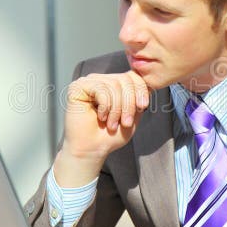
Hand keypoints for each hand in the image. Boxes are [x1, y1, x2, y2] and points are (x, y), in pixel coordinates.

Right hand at [54, 71, 149, 186]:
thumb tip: (149, 84)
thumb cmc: (110, 137)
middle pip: (124, 79)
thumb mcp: (132, 116)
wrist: (91, 150)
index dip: (140, 89)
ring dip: (116, 109)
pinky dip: (105, 107)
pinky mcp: (78, 87)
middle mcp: (101, 80)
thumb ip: (139, 99)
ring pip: (113, 85)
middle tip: (125, 123)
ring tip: (112, 125)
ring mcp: (89, 82)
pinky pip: (101, 89)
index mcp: (114, 84)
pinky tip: (100, 118)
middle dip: (129, 103)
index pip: (132, 75)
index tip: (142, 107)